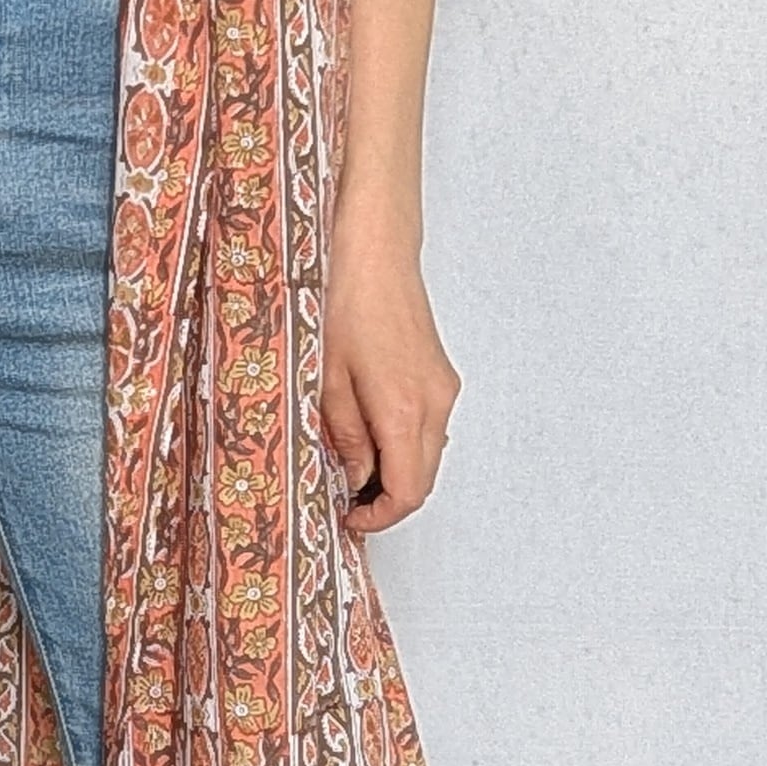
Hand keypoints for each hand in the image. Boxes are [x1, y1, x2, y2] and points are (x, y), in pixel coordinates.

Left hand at [318, 208, 458, 534]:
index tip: (348, 519)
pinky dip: (401, 441)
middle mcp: (434, 402)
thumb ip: (342, 435)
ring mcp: (442, 386)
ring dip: (394, 469)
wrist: (373, 246)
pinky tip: (365, 428)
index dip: (379, 518)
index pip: (408, 492)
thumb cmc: (342, 299)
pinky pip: (427, 425)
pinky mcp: (438, 372)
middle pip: (422, 479)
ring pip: (426, 453)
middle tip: (343, 499)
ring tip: (347, 461)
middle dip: (386, 499)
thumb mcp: (324, 377)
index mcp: (404, 410)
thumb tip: (353, 476)